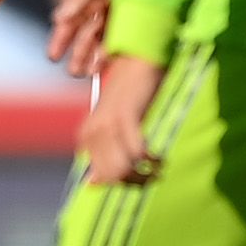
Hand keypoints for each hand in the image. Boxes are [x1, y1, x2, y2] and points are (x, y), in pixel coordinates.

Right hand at [47, 0, 127, 78]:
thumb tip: (59, 17)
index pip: (72, 22)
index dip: (61, 39)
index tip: (54, 55)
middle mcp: (104, 10)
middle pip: (86, 36)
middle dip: (77, 54)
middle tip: (73, 71)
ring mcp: (120, 20)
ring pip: (101, 43)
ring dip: (92, 58)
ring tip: (88, 73)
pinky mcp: (136, 27)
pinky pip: (120, 45)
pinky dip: (111, 56)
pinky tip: (106, 65)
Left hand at [76, 53, 163, 186]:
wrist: (136, 61)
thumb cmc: (130, 95)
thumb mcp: (115, 125)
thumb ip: (108, 151)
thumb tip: (95, 183)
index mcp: (87, 137)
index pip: (99, 177)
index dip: (121, 184)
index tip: (140, 181)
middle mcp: (92, 133)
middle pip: (111, 175)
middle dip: (134, 182)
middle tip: (152, 177)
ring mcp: (106, 124)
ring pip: (122, 167)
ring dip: (144, 173)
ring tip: (158, 168)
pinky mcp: (124, 116)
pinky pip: (136, 150)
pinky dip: (149, 159)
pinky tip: (158, 157)